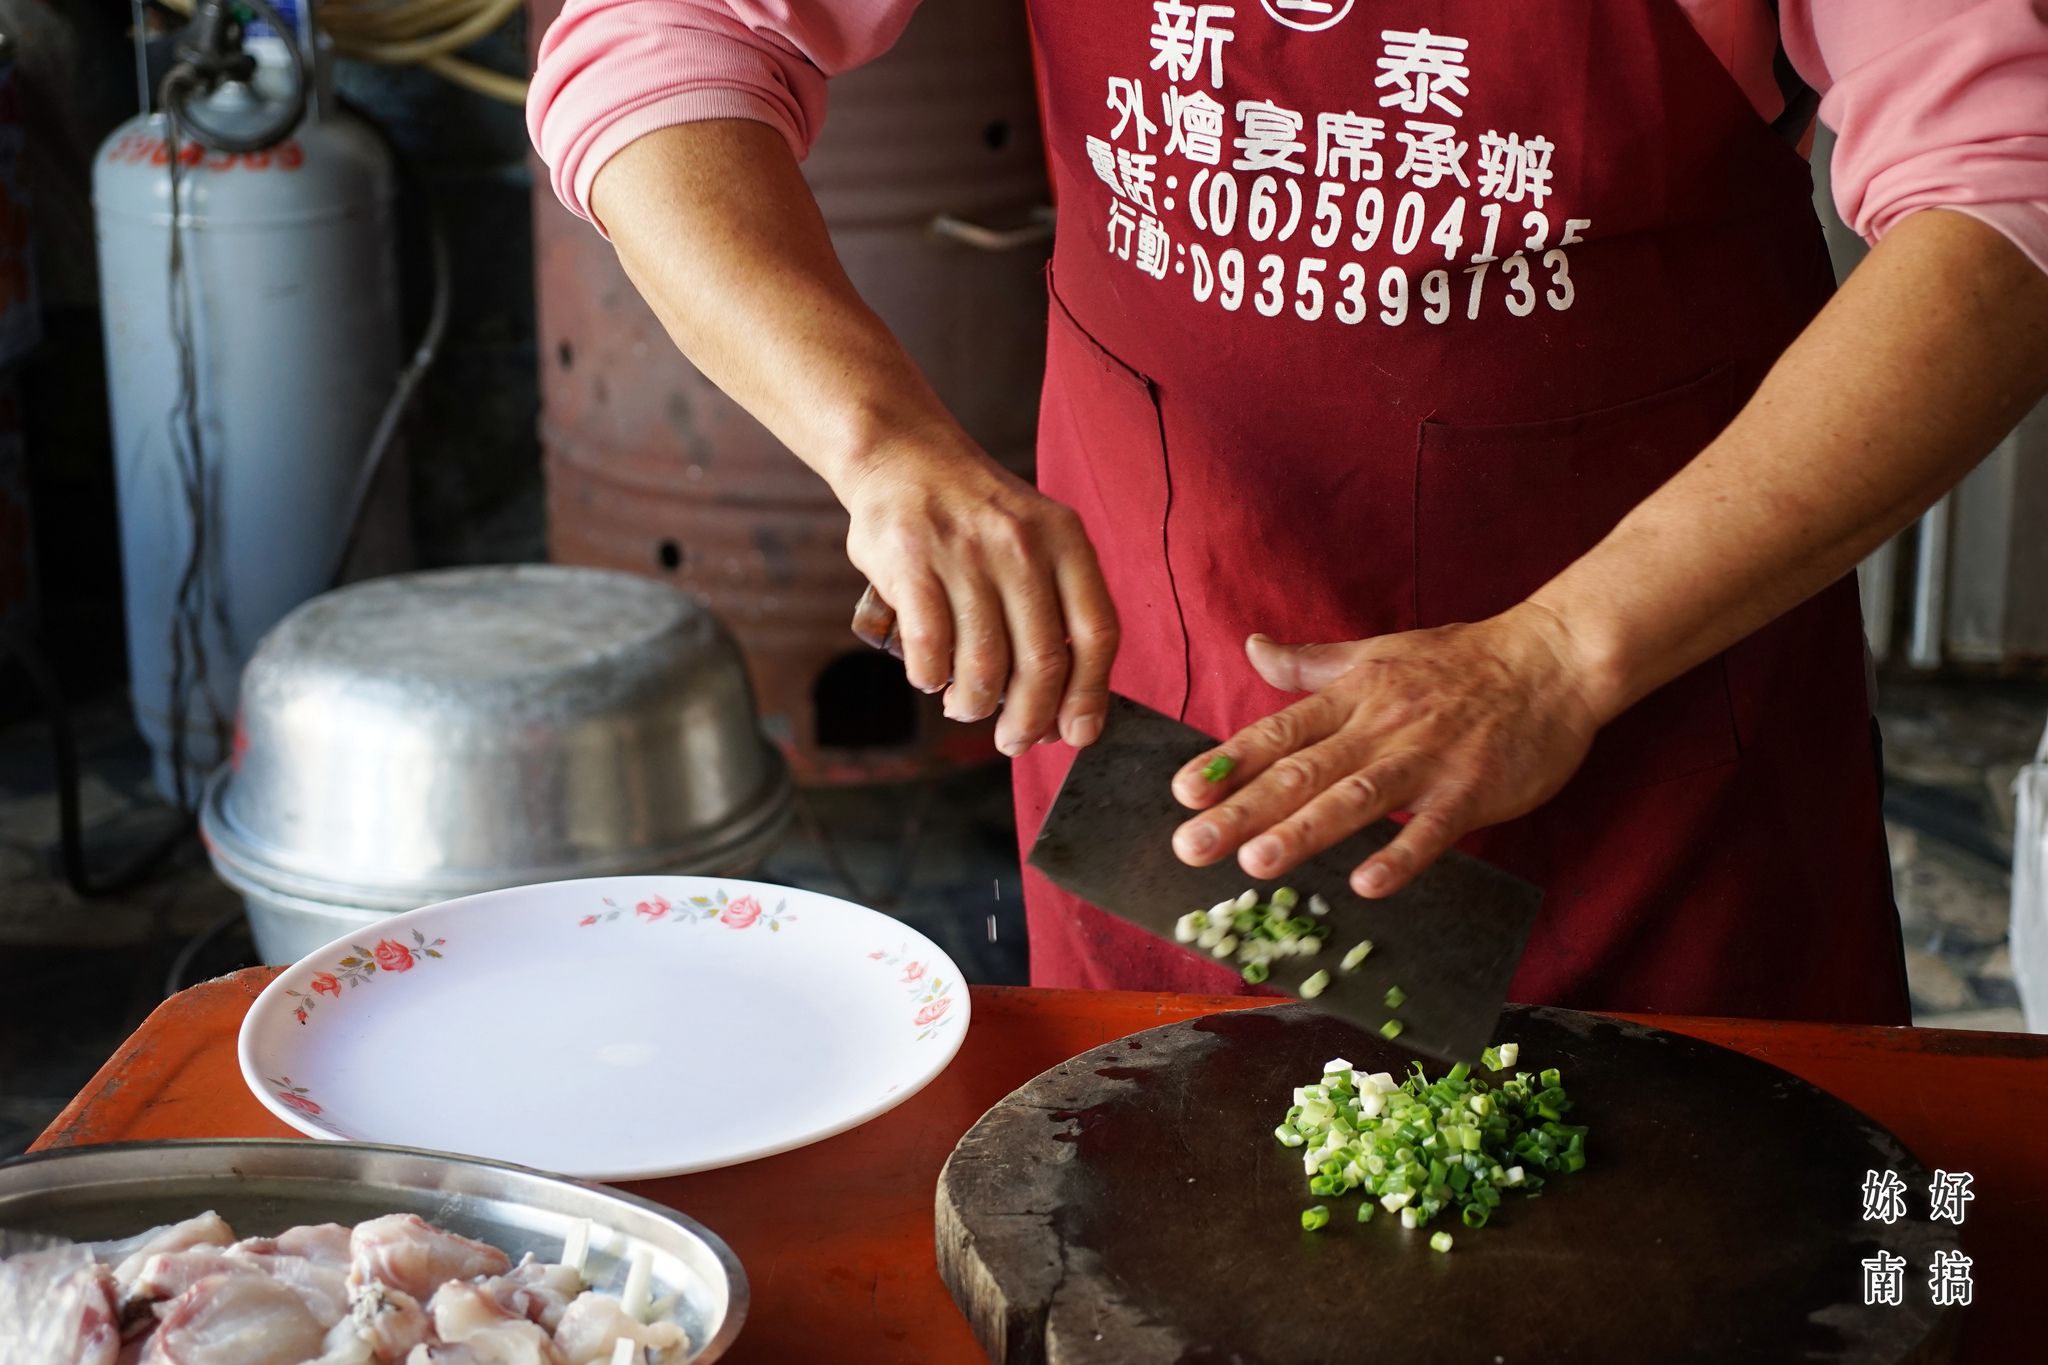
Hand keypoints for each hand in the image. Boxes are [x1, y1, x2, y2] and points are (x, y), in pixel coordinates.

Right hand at [840, 429, 1118, 754]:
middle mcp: (1021, 544)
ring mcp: (965, 552)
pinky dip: (931, 679)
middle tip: (1012, 740)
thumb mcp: (1036, 538)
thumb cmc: (976, 516)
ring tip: (965, 707)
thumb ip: (1056, 610)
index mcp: (1065, 540)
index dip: (1090, 695)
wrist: (903, 454)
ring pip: (984, 665)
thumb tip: (1063, 710)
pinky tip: (930, 678)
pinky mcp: (911, 562)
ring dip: (975, 704)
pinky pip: (929, 648)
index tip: (1077, 734)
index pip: (1097, 632)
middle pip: (1042, 662)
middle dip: (1028, 720)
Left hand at [1168, 605, 1607, 896]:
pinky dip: (1401, 856)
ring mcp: (1427, 760)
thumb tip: (1252, 649)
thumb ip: (1310, 664)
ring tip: (1256, 863)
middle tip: (1191, 846)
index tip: (1180, 793)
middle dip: (1243, 810)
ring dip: (1305, 831)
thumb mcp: (1377, 652)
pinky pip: (1433, 829)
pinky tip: (1366, 884)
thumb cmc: (1461, 661)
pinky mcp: (1474, 790)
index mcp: (1353, 697)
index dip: (1228, 763)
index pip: (1279, 731)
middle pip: (1302, 772)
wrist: (1554, 659)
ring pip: (1356, 798)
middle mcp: (1381, 727)